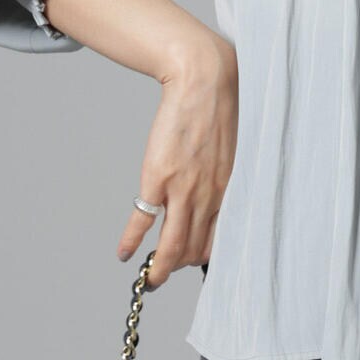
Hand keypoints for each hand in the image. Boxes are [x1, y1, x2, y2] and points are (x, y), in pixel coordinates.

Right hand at [116, 40, 239, 289]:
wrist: (204, 80)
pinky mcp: (158, 178)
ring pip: (172, 246)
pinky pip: (142, 221)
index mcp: (230, 190)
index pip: (219, 240)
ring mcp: (183, 189)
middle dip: (180, 266)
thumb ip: (226, 177)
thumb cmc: (220, 111)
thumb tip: (218, 195)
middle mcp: (209, 196)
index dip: (204, 258)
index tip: (195, 264)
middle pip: (194, 250)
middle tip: (167, 273)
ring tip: (151, 278)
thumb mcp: (234, 151)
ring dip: (160, 269)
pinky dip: (131, 241)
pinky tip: (125, 253)